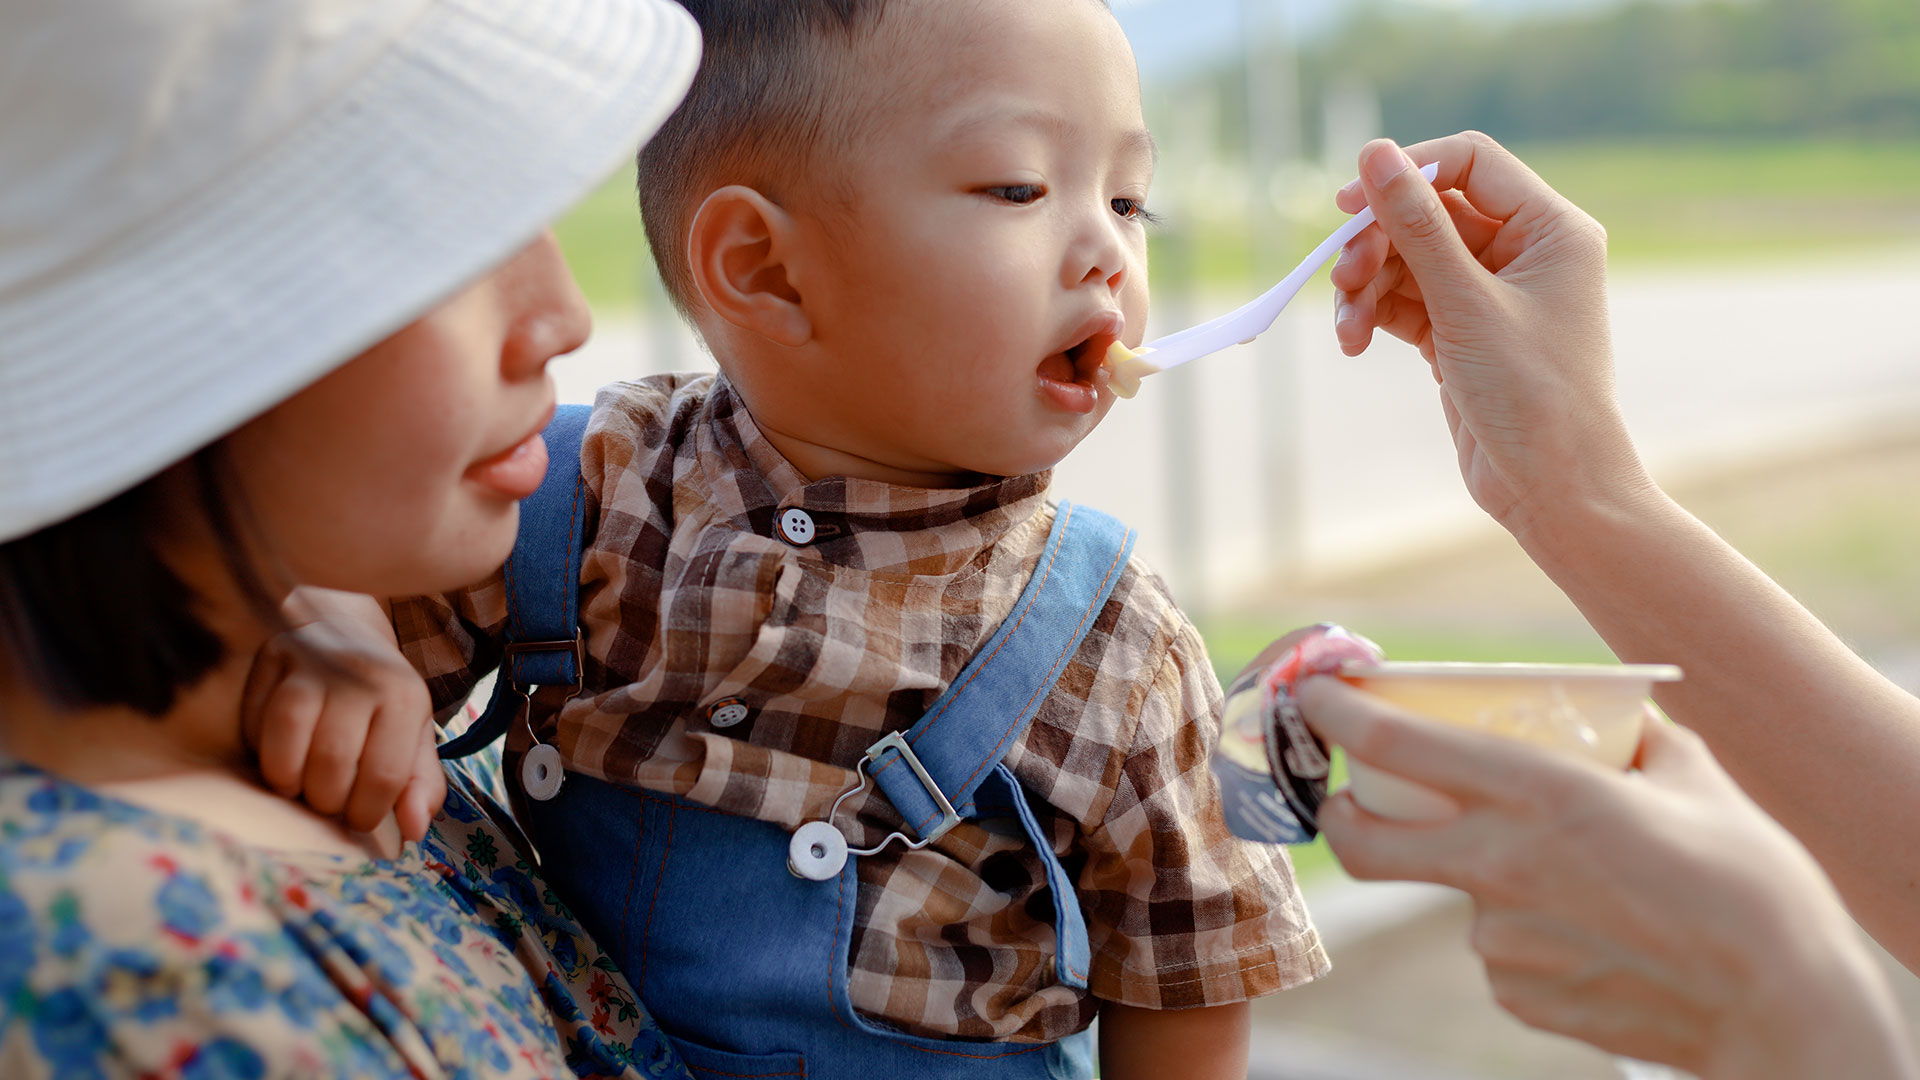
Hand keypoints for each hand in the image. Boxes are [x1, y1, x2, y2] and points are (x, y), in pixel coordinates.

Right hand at [241, 589, 444, 842]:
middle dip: (325, 801)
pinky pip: (254, 720)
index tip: (359, 820)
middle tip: (326, 802)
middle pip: (332, 761)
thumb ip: (421, 785)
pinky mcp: (271, 658)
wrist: (345, 628)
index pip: (384, 775)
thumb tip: (413, 831)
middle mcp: (361, 675)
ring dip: (286, 779)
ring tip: (297, 788)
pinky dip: (260, 750)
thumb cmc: (381, 698)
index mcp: (405, 696)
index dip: (367, 813)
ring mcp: (312, 663)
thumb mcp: (414, 736)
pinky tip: (276, 754)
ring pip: (287, 736)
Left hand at [1298, 675, 1916, 1077]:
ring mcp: (1502, 940)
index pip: (1401, 745)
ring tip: (1588, 890)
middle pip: (1364, 843)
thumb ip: (1633, 741)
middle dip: (1338, 814)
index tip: (1313, 696)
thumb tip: (1612, 718)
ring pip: (1460, 896)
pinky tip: (1596, 936)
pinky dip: (1530, 935)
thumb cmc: (1751, 883)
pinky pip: (1501, 951)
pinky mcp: (1517, 995)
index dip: (1339, 715)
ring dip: (1493, 882)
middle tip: (1345, 798)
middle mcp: (1502, 866)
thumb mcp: (1692, 779)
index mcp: (1543, 795)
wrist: (1783, 1005)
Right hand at [1329, 131, 1656, 535]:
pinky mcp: (1461, 331)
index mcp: (1549, 228)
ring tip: (1348, 326)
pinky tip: (1354, 341)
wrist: (1552, 487)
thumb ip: (1416, 225)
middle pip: (1428, 213)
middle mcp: (1523, 251)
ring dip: (1368, 286)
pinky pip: (1405, 301)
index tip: (1348, 203)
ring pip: (1408, 260)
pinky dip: (1375, 315)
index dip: (1406, 173)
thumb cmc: (1531, 394)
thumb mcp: (1465, 303)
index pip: (1467, 163)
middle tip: (1343, 277)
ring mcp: (1489, 293)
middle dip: (1378, 243)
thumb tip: (1373, 153)